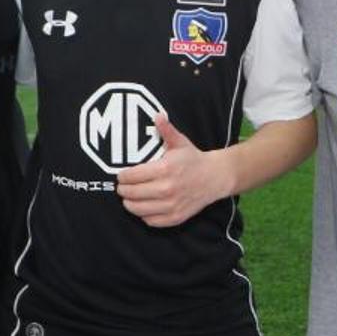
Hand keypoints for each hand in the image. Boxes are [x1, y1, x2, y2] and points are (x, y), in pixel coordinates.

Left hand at [116, 117, 231, 227]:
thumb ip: (166, 130)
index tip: (121, 176)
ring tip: (129, 198)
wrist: (215, 177)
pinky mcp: (175, 217)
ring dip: (130, 204)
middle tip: (122, 187)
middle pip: (132, 194)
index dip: (122, 176)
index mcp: (165, 169)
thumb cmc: (193, 159)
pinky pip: (151, 221)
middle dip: (123, 190)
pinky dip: (144, 215)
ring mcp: (171, 205)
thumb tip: (157, 115)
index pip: (132, 176)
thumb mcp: (180, 142)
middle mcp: (167, 188)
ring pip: (138, 209)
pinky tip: (144, 207)